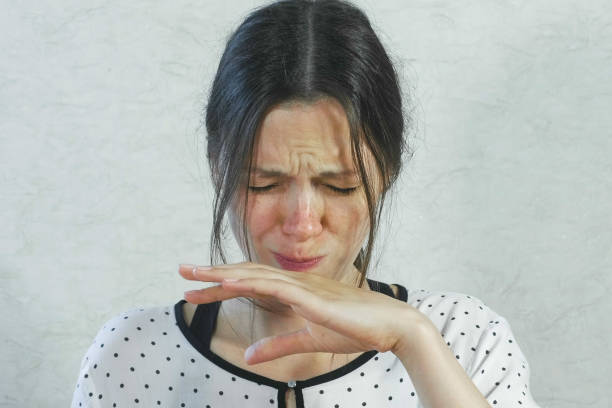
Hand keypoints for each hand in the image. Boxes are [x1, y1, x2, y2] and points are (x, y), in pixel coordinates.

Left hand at [178, 262, 423, 364]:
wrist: (393, 326)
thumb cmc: (356, 329)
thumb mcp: (309, 340)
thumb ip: (279, 345)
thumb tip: (250, 357)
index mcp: (295, 290)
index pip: (251, 283)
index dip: (221, 285)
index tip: (195, 289)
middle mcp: (296, 282)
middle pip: (246, 273)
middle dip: (212, 274)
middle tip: (182, 272)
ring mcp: (304, 287)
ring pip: (255, 275)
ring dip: (223, 274)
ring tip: (194, 275)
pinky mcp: (313, 298)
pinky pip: (276, 287)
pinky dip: (250, 282)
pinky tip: (229, 282)